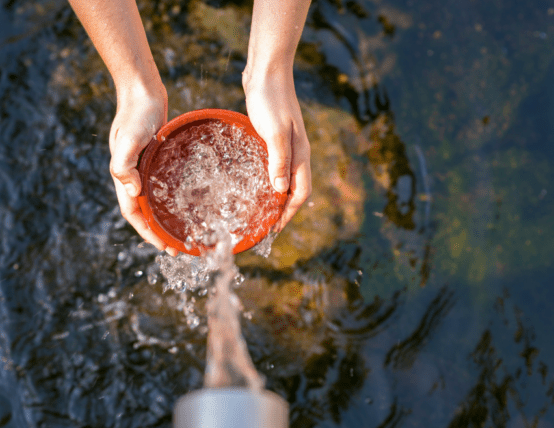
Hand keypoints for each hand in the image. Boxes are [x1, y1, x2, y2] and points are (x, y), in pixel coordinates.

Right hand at [109, 84, 177, 254]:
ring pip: (154, 201)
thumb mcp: (128, 139)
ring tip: (182, 232)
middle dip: (158, 232)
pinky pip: (163, 185)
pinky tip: (186, 203)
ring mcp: (144, 168)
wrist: (142, 91)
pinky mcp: (156, 159)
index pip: (134, 213)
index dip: (147, 232)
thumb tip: (133, 192)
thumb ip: (124, 165)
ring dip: (165, 218)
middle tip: (178, 248)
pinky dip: (171, 198)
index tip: (164, 247)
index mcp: (125, 176)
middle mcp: (133, 176)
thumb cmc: (136, 114)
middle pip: (144, 212)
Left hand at [244, 70, 311, 231]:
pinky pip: (273, 166)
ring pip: (284, 179)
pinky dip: (267, 180)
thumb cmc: (270, 99)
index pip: (300, 193)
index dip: (289, 213)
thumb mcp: (274, 132)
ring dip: (275, 197)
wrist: (267, 71)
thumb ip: (278, 160)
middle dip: (283, 210)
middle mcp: (296, 153)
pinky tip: (252, 183)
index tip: (274, 230)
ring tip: (258, 211)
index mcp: (300, 154)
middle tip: (264, 226)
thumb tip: (280, 191)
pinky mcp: (273, 137)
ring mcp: (286, 145)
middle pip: (294, 189)